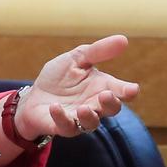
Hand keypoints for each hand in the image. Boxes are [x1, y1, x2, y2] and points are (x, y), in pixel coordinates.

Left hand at [15, 35, 139, 138]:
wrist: (34, 95)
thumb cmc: (59, 77)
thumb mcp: (77, 58)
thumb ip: (98, 51)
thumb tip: (124, 40)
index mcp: (102, 87)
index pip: (121, 91)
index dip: (128, 91)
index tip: (133, 89)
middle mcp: (94, 104)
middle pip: (111, 109)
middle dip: (110, 103)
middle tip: (106, 95)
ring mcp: (79, 118)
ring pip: (92, 123)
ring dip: (89, 116)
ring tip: (83, 108)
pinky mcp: (62, 126)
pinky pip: (66, 126)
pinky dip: (61, 117)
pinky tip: (56, 107)